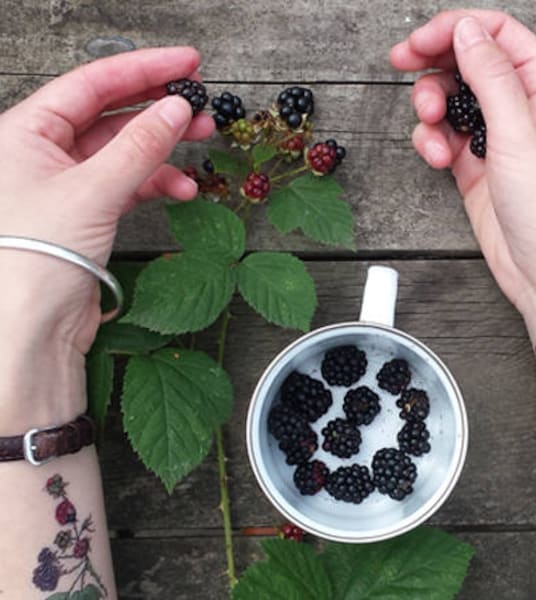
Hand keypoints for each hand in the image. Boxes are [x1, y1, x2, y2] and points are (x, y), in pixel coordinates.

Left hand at [0, 47, 213, 428]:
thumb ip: (138, 147)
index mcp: (24, 133)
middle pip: (110, 115)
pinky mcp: (87, 214)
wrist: (31, 329)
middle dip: (158, 110)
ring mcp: (67, 184)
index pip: (91, 84)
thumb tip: (176, 110)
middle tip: (200, 104)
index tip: (186, 63)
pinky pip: (127, 184)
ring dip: (163, 149)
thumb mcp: (92, 190)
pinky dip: (156, 183)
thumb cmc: (36, 259)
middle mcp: (42, 154)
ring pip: (123, 152)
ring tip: (200, 144)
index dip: (143, 69)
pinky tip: (181, 187)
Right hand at [390, 11, 535, 320]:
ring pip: (451, 103)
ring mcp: (496, 140)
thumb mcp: (520, 132)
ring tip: (431, 129)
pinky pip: (445, 139)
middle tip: (403, 66)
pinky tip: (437, 157)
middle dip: (434, 66)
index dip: (454, 30)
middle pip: (468, 65)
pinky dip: (432, 143)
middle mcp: (521, 109)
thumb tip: (467, 33)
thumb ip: (491, 77)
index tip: (418, 41)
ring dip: (431, 110)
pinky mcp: (476, 168)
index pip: (497, 35)